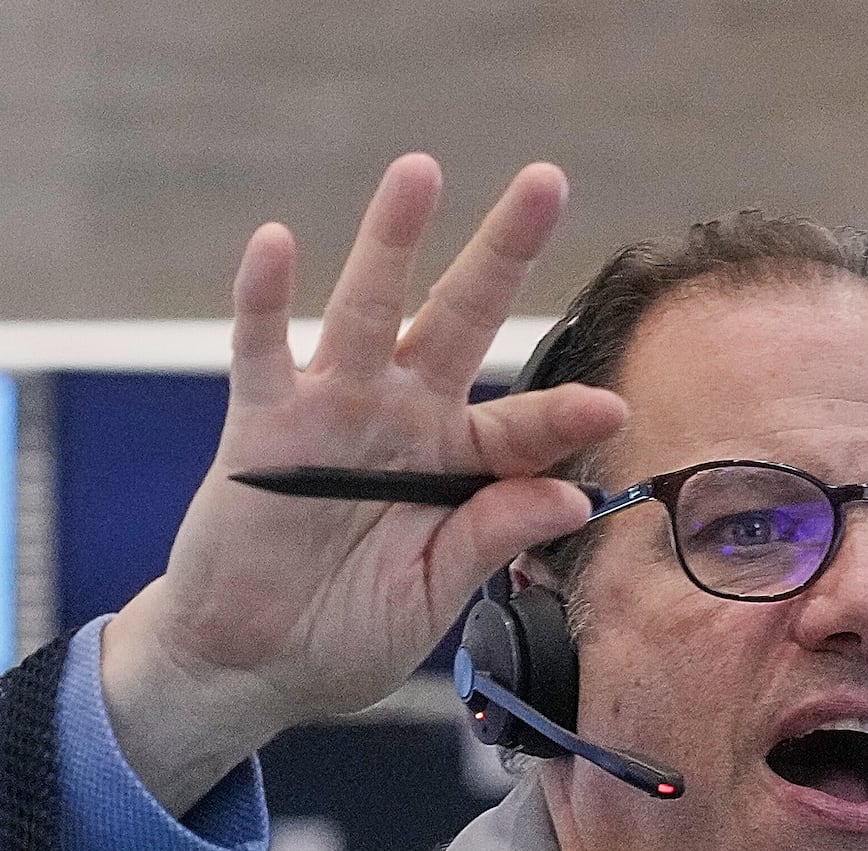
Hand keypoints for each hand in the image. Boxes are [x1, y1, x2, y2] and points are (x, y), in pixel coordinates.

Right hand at [100, 155, 632, 809]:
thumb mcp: (431, 597)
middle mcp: (403, 418)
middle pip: (460, 319)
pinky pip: (262, 348)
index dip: (565, 415)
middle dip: (502, 252)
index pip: (525, 426)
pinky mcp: (261, 423)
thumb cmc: (350, 630)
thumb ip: (489, 539)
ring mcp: (332, 411)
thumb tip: (569, 498)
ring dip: (391, 239)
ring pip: (366, 308)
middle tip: (547, 180)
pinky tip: (276, 243)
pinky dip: (264, 298)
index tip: (612, 408)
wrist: (255, 662)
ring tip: (420, 171)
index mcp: (460, 464)